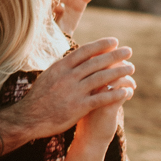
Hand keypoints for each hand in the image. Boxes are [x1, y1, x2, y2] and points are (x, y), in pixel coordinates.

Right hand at [15, 36, 134, 140]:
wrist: (29, 118)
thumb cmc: (39, 98)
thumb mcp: (48, 76)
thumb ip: (63, 67)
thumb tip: (75, 57)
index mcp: (60, 67)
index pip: (85, 51)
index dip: (101, 45)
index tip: (114, 41)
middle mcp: (68, 77)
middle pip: (96, 62)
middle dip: (115, 55)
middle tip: (129, 51)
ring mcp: (74, 92)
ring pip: (101, 78)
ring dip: (119, 72)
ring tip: (131, 68)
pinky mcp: (79, 107)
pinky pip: (101, 98)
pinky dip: (115, 93)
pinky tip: (126, 91)